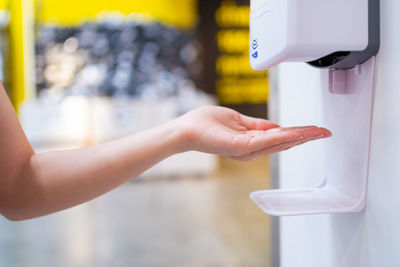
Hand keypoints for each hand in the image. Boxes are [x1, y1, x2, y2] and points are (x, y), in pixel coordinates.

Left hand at [177, 106, 330, 160]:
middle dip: (305, 137)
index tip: (316, 130)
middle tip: (325, 132)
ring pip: (277, 142)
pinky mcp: (238, 146)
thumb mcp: (237, 120)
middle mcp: (251, 149)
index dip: (299, 133)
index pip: (279, 137)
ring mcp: (245, 149)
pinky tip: (295, 133)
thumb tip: (276, 126)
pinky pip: (263, 141)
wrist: (186, 129)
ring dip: (298, 137)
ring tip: (317, 132)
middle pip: (283, 142)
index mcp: (251, 141)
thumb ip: (257, 125)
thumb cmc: (206, 123)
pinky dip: (280, 137)